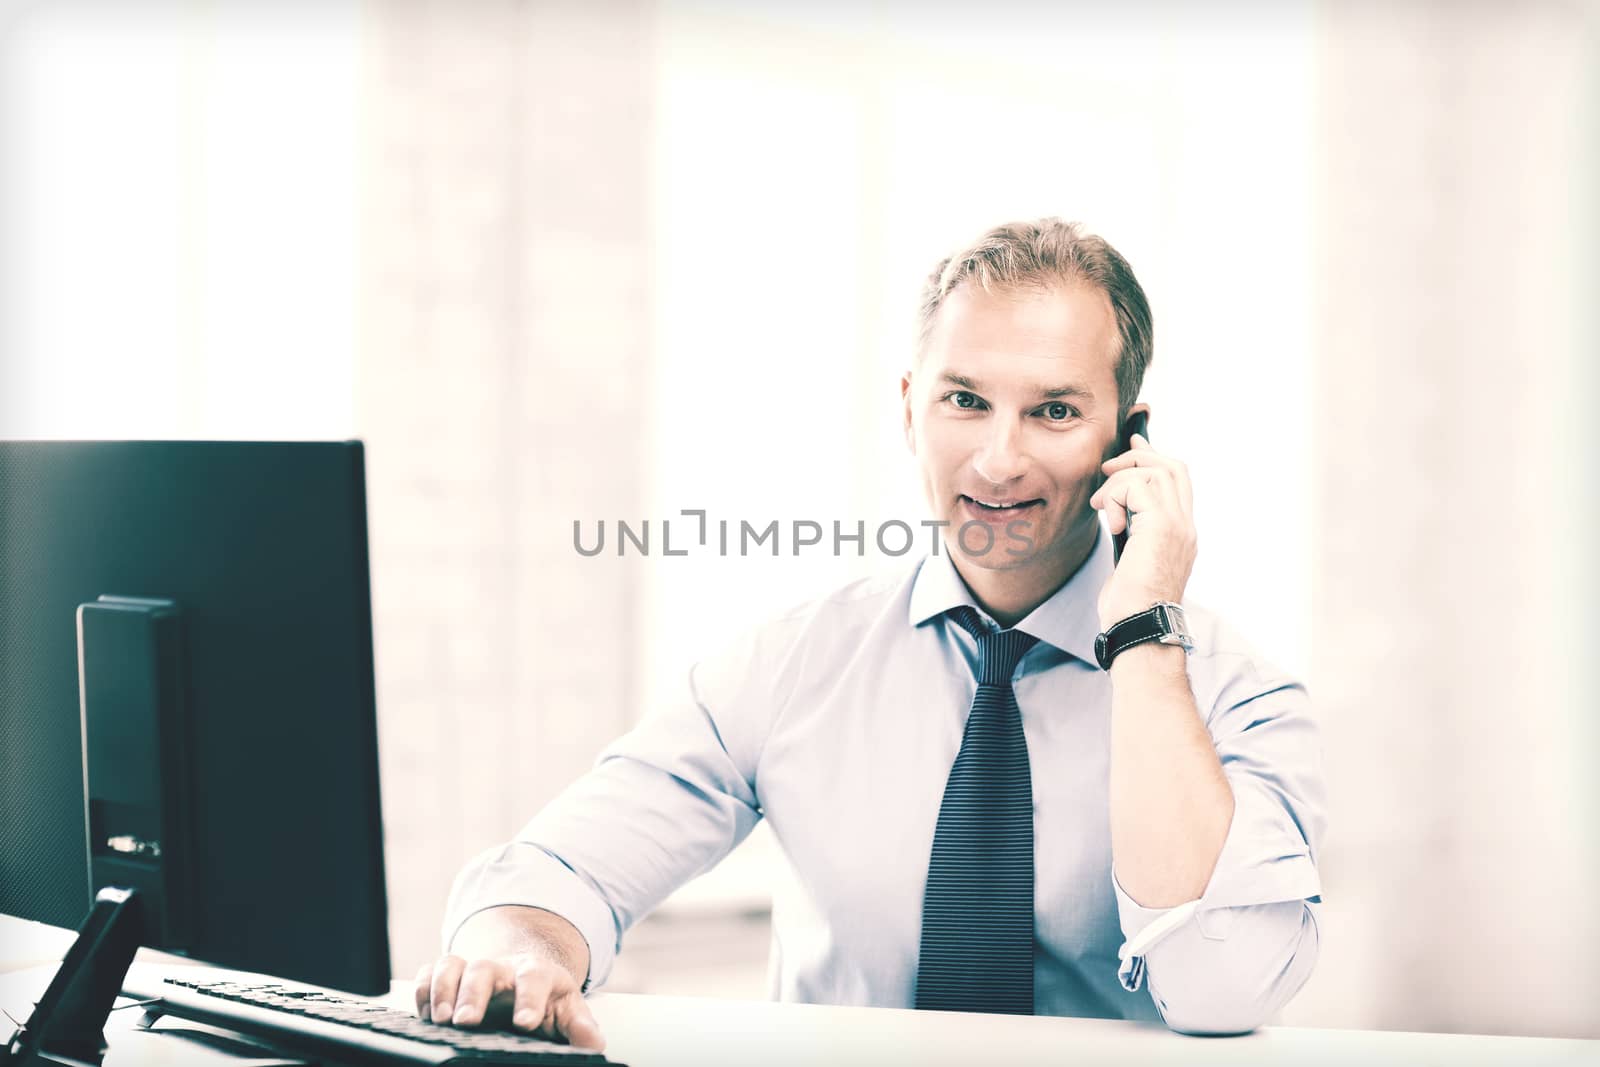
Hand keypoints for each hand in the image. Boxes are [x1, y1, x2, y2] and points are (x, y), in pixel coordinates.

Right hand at [414, 952, 605, 1050]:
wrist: (523, 976)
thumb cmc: (545, 999)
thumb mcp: (567, 1010)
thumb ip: (579, 1026)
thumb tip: (594, 1044)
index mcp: (536, 973)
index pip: (534, 977)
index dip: (529, 998)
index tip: (524, 1023)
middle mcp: (501, 968)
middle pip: (485, 968)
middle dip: (474, 993)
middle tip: (466, 1021)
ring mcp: (472, 970)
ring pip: (452, 965)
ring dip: (443, 989)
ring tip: (441, 1019)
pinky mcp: (449, 978)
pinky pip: (429, 973)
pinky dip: (423, 989)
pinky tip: (423, 1012)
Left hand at [1089, 432, 1197, 627]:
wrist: (1140, 627)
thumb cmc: (1130, 606)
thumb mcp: (1131, 562)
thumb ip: (1132, 534)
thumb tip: (1117, 515)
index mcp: (1181, 533)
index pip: (1178, 481)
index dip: (1154, 458)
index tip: (1131, 446)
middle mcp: (1185, 526)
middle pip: (1173, 467)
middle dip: (1138, 457)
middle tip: (1108, 468)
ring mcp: (1177, 525)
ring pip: (1155, 470)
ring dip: (1121, 480)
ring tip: (1102, 506)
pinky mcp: (1161, 527)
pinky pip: (1137, 486)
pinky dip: (1115, 496)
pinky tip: (1108, 521)